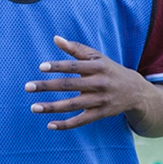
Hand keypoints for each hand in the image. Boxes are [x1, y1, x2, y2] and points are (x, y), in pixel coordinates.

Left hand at [23, 35, 153, 130]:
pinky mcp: (100, 114)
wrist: (135, 91)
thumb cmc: (109, 69)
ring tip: (33, 107)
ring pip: (73, 105)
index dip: (58, 66)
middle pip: (70, 85)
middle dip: (47, 86)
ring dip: (52, 107)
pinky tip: (50, 124)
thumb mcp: (96, 57)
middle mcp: (99, 83)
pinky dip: (66, 124)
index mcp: (98, 67)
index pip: (75, 66)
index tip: (41, 67)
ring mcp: (100, 100)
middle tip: (28, 87)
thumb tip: (55, 38)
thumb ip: (75, 49)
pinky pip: (81, 121)